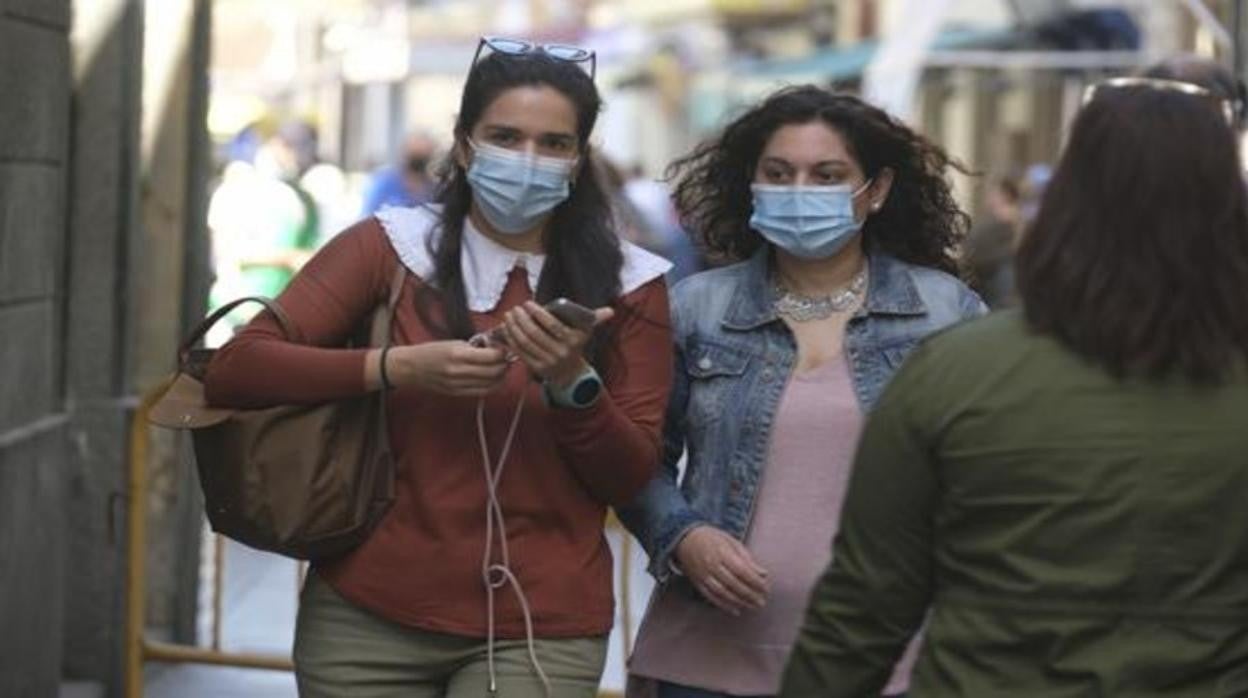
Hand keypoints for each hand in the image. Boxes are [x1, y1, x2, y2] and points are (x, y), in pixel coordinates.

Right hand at [386, 340, 509, 397]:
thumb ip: (476, 347)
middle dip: (505, 364)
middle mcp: (459, 371)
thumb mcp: (454, 343)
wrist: (411, 368)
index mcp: (457, 354)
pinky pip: (483, 392)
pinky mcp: (458, 394)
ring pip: (492, 384)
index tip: (504, 347)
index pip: (491, 357)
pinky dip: (492, 385)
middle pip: (494, 372)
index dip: (503, 352)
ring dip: (501, 376)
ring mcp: (458, 385)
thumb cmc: (433, 351)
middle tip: (507, 357)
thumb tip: (498, 347)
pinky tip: (493, 378)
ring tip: (501, 367)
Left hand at [501, 301, 613, 386]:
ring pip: (525, 342)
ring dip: (514, 328)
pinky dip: (511, 339)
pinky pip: (520, 352)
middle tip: (516, 309)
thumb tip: (611, 311)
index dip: (538, 313)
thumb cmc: (575, 345)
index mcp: (573, 341)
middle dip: (522, 319)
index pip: (553, 325)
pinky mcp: (536, 368)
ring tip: (509, 316)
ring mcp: (548, 362)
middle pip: (535, 334)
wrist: (571, 373)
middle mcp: (561, 352)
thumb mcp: (586, 332)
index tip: (528, 304)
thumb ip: (596, 319)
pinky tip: (507, 328)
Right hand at [674, 525, 769, 615]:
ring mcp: (703, 575)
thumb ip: (747, 558)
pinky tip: (736, 610)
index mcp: (722, 552)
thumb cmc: (712, 538)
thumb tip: (763, 573)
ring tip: (752, 606)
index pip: (742, 570)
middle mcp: (712, 565)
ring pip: (723, 592)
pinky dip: (724, 605)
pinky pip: (712, 597)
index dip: (755, 581)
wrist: (685, 539)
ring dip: (739, 601)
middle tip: (762, 601)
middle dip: (750, 594)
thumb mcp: (731, 541)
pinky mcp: (697, 583)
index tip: (766, 588)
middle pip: (733, 583)